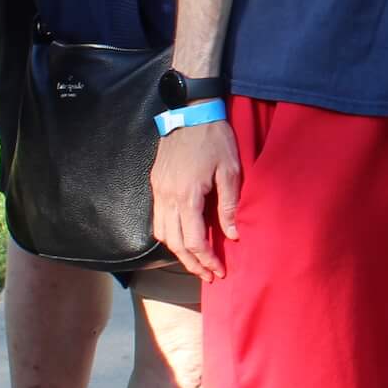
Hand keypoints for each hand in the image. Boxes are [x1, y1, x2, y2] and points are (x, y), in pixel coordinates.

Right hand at [150, 121, 239, 279]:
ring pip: (161, 233)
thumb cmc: (215, 138)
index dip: (206, 260)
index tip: (218, 271)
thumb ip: (229, 205)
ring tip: (195, 261)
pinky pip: (157, 218)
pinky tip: (181, 237)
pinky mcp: (155, 183)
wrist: (191, 112)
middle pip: (175, 243)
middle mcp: (168, 197)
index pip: (194, 240)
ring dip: (178, 252)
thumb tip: (232, 235)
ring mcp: (158, 190)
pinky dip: (168, 234)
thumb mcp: (231, 171)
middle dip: (192, 263)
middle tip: (207, 275)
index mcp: (188, 196)